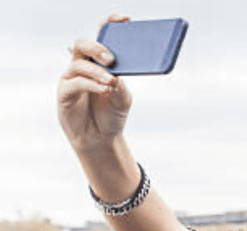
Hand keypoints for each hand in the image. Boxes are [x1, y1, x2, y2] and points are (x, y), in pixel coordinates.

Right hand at [57, 14, 132, 151]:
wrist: (101, 138)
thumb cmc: (111, 113)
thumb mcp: (123, 98)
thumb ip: (122, 85)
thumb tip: (117, 73)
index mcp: (100, 61)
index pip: (102, 35)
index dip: (110, 24)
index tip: (124, 19)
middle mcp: (84, 65)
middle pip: (83, 44)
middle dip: (97, 46)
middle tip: (111, 58)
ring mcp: (72, 78)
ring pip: (78, 63)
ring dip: (96, 70)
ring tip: (110, 80)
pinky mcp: (65, 92)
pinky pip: (75, 82)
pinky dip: (91, 84)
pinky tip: (104, 88)